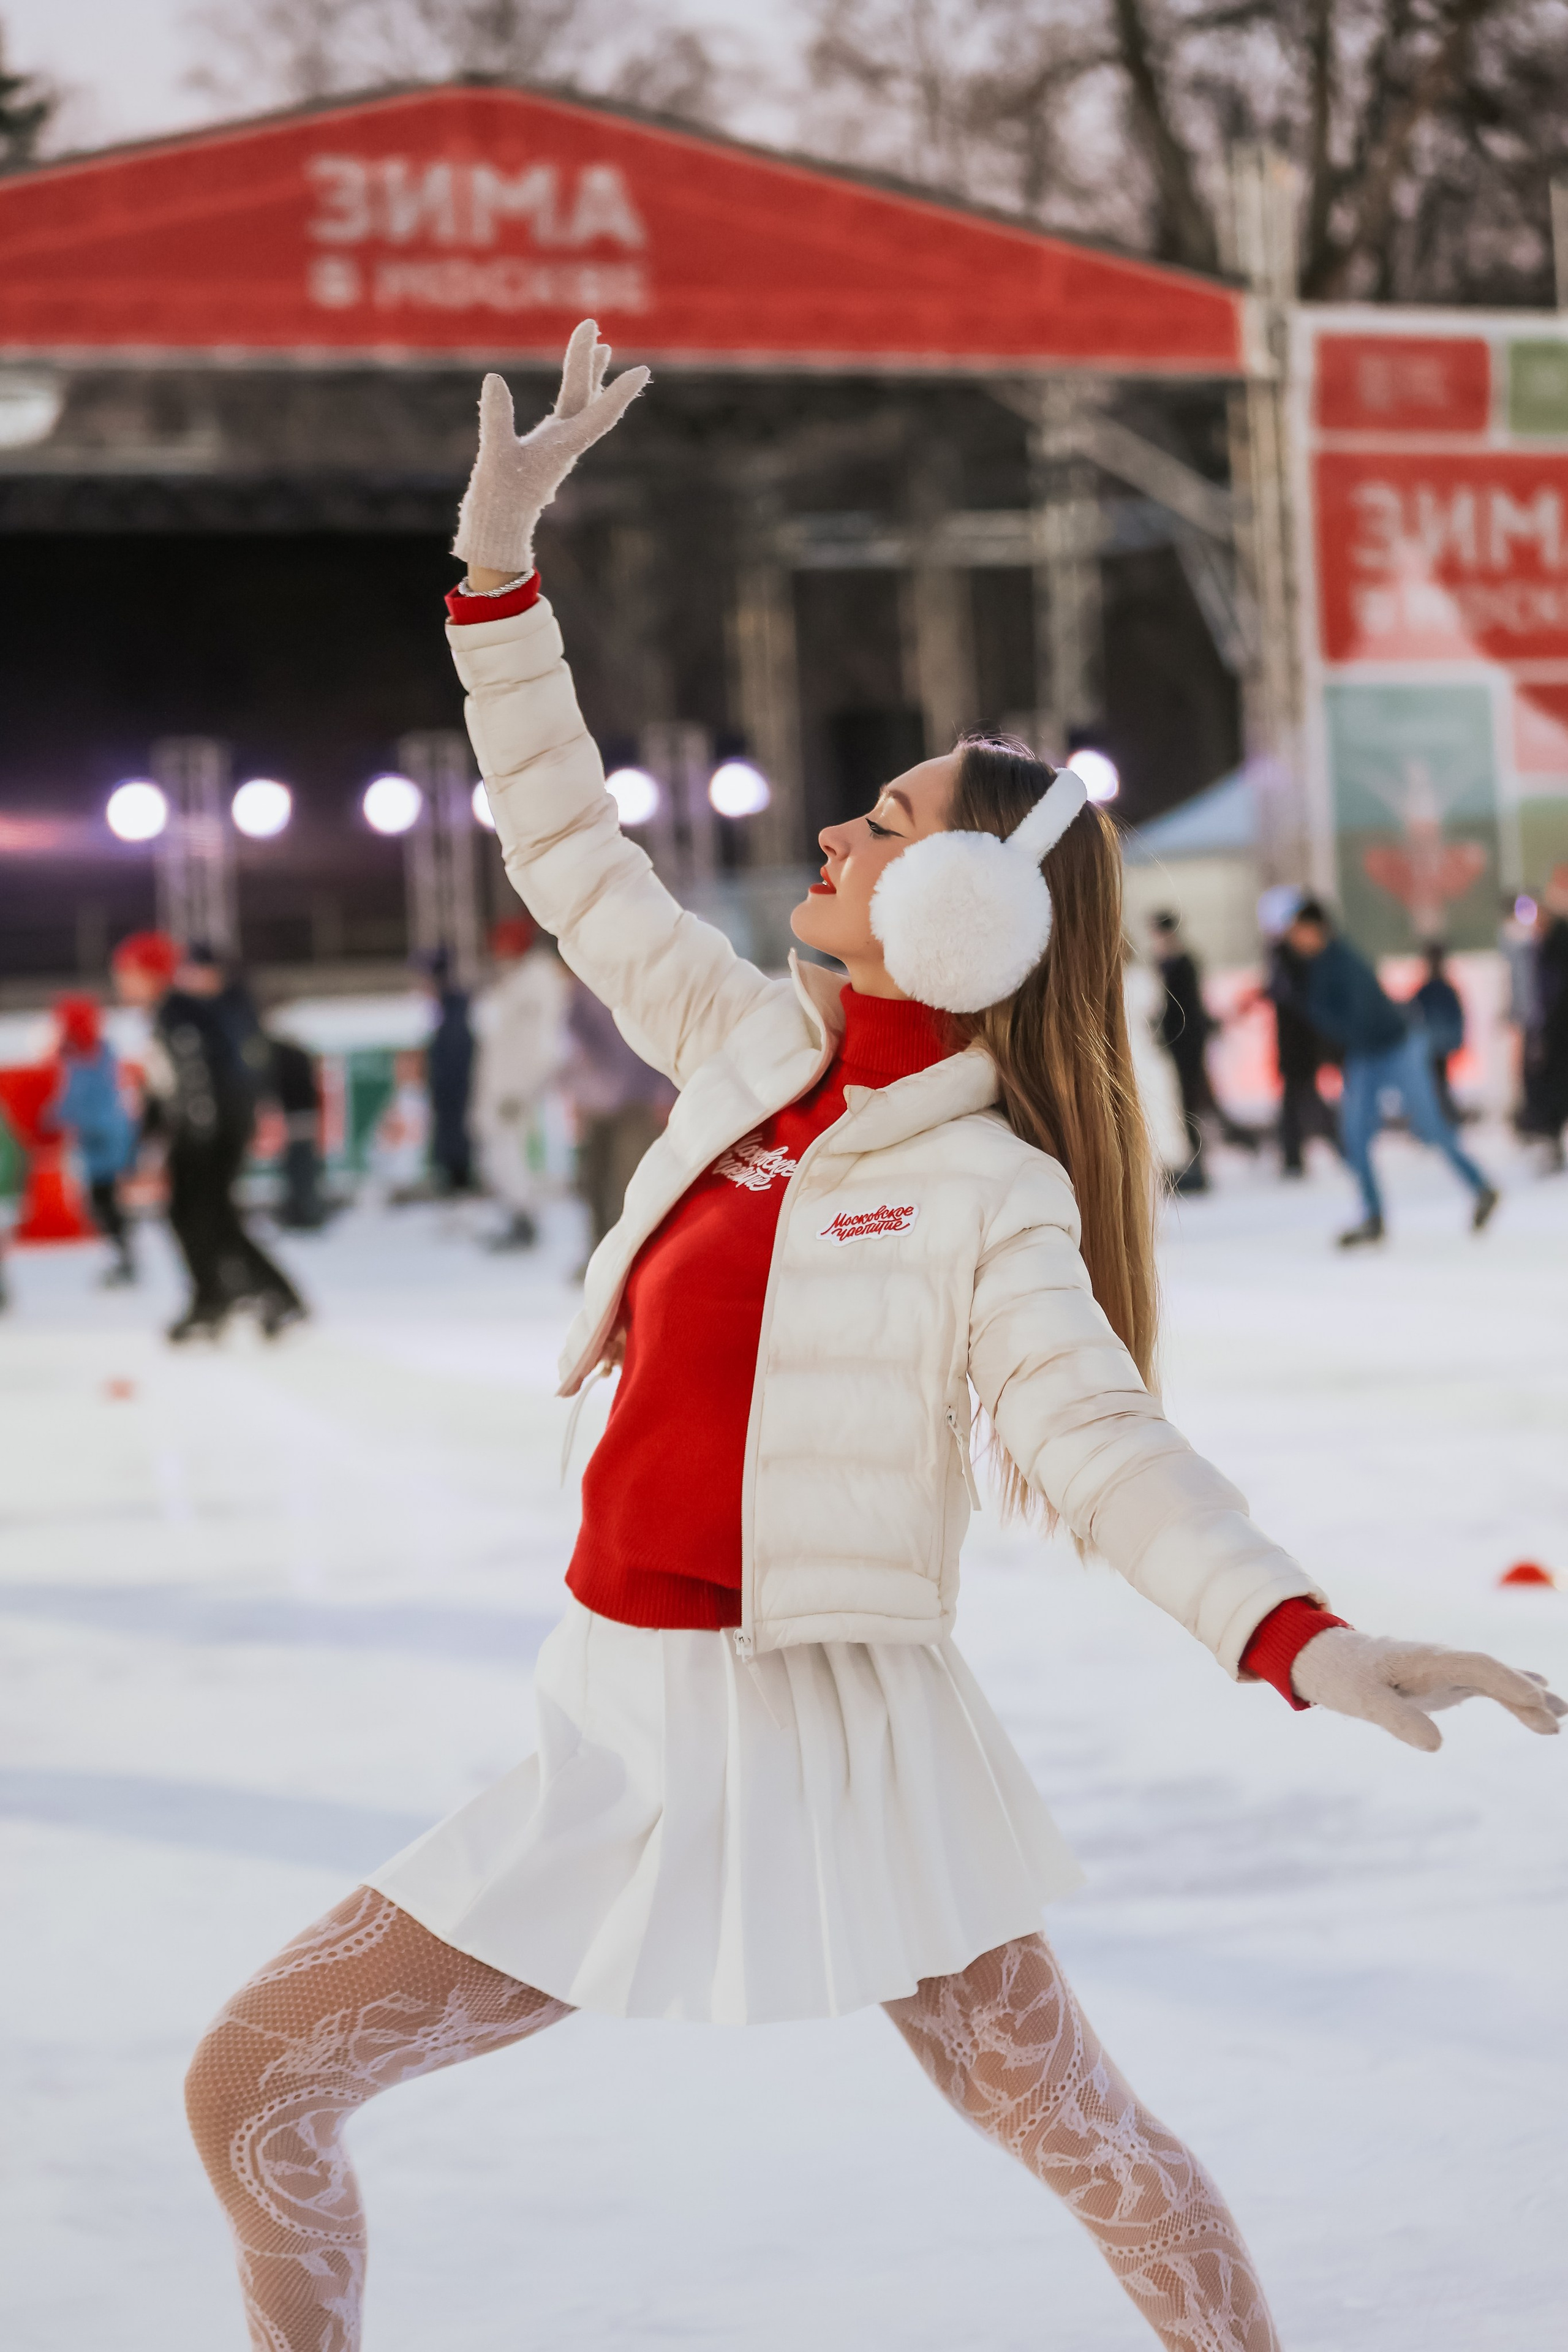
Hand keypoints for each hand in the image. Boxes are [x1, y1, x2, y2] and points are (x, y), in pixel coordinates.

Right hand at [451, 320, 649, 576]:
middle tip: (593, 324)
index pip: (597, 414)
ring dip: (589, 372)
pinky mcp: (548, 444)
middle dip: (588, 360)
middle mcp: (567, 442)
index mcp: (562, 447)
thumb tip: (493, 379)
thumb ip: (496, 419)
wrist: (500, 527)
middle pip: (584, 395)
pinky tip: (578, 378)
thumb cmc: (499, 497)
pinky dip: (576, 388)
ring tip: (605, 345)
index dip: (619, 393)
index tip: (642, 372)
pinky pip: (570, 410)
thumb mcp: (494, 456)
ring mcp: (559, 442)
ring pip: (580, 401)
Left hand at [1292, 1628, 1565, 1750]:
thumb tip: (1438, 1746)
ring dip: (1525, 1695)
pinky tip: (1532, 1705)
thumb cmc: (1343, 1675)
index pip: (1476, 1665)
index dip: (1506, 1680)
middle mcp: (1442, 1659)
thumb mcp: (1363, 1700)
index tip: (1535, 1698)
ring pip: (1493, 1679)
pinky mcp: (1442, 1681)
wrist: (1326, 1658)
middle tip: (1556, 1719)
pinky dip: (1509, 1696)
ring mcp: (1445, 1669)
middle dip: (1525, 1692)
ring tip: (1560, 1715)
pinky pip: (1484, 1686)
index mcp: (1427, 1658)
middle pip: (1493, 1672)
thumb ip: (1397, 1719)